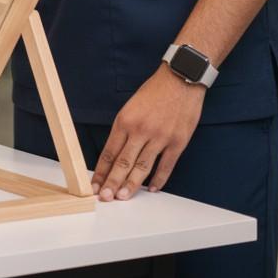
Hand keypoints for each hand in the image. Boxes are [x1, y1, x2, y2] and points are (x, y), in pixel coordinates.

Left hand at [91, 65, 205, 200]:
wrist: (181, 79)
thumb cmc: (154, 91)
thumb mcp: (130, 105)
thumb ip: (124, 129)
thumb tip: (116, 152)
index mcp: (125, 120)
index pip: (109, 151)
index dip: (102, 170)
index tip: (96, 184)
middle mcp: (140, 130)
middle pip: (123, 163)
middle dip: (112, 183)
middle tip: (105, 198)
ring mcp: (160, 138)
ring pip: (142, 168)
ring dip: (131, 185)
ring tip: (123, 197)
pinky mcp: (178, 142)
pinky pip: (166, 166)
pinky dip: (159, 180)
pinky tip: (152, 189)